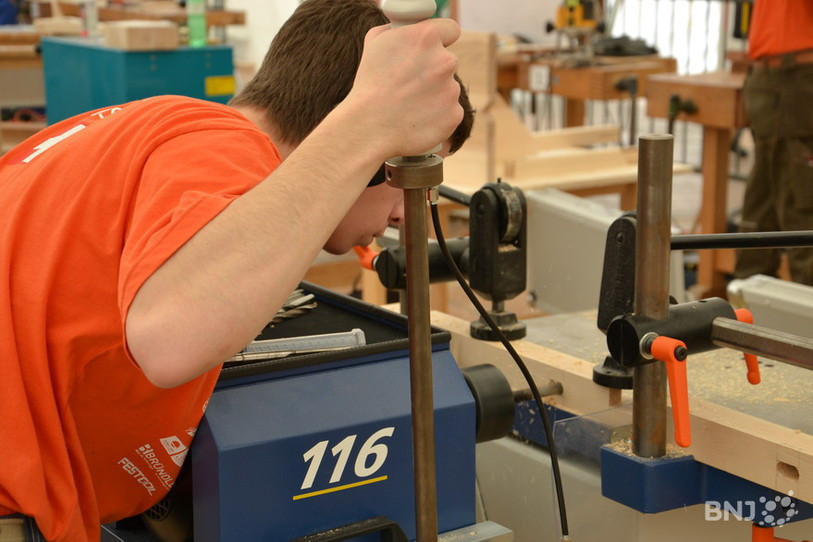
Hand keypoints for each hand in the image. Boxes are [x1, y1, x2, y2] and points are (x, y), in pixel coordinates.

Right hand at [344, 18, 463, 159]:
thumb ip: (397, 29)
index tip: (433, 49)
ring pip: (448, 88)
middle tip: (411, 84)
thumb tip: (406, 28)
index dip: (441, 38)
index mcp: (426, 37)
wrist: (368, 126)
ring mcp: (452, 90)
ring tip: (409, 105)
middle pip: (448, 61)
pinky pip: (449, 111)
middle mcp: (444, 61)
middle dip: (433, 70)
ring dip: (435, 94)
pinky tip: (416, 119)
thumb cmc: (368, 84)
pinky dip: (437, 116)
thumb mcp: (374, 42)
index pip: (450, 29)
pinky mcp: (454, 115)